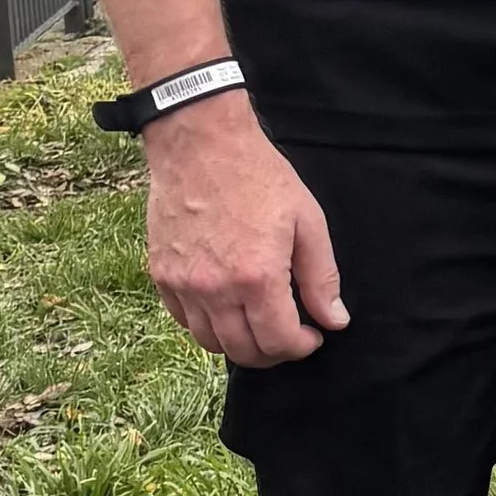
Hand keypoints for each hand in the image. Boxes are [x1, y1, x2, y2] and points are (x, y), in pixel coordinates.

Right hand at [142, 94, 347, 366]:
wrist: (200, 143)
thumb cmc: (258, 175)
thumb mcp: (307, 220)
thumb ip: (321, 277)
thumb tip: (334, 321)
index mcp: (257, 277)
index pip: (279, 342)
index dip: (301, 347)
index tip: (312, 336)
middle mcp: (215, 289)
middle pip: (243, 351)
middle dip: (273, 352)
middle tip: (288, 334)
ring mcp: (183, 285)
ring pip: (211, 342)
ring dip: (239, 342)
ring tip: (258, 322)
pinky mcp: (161, 275)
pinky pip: (184, 320)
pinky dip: (207, 324)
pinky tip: (226, 305)